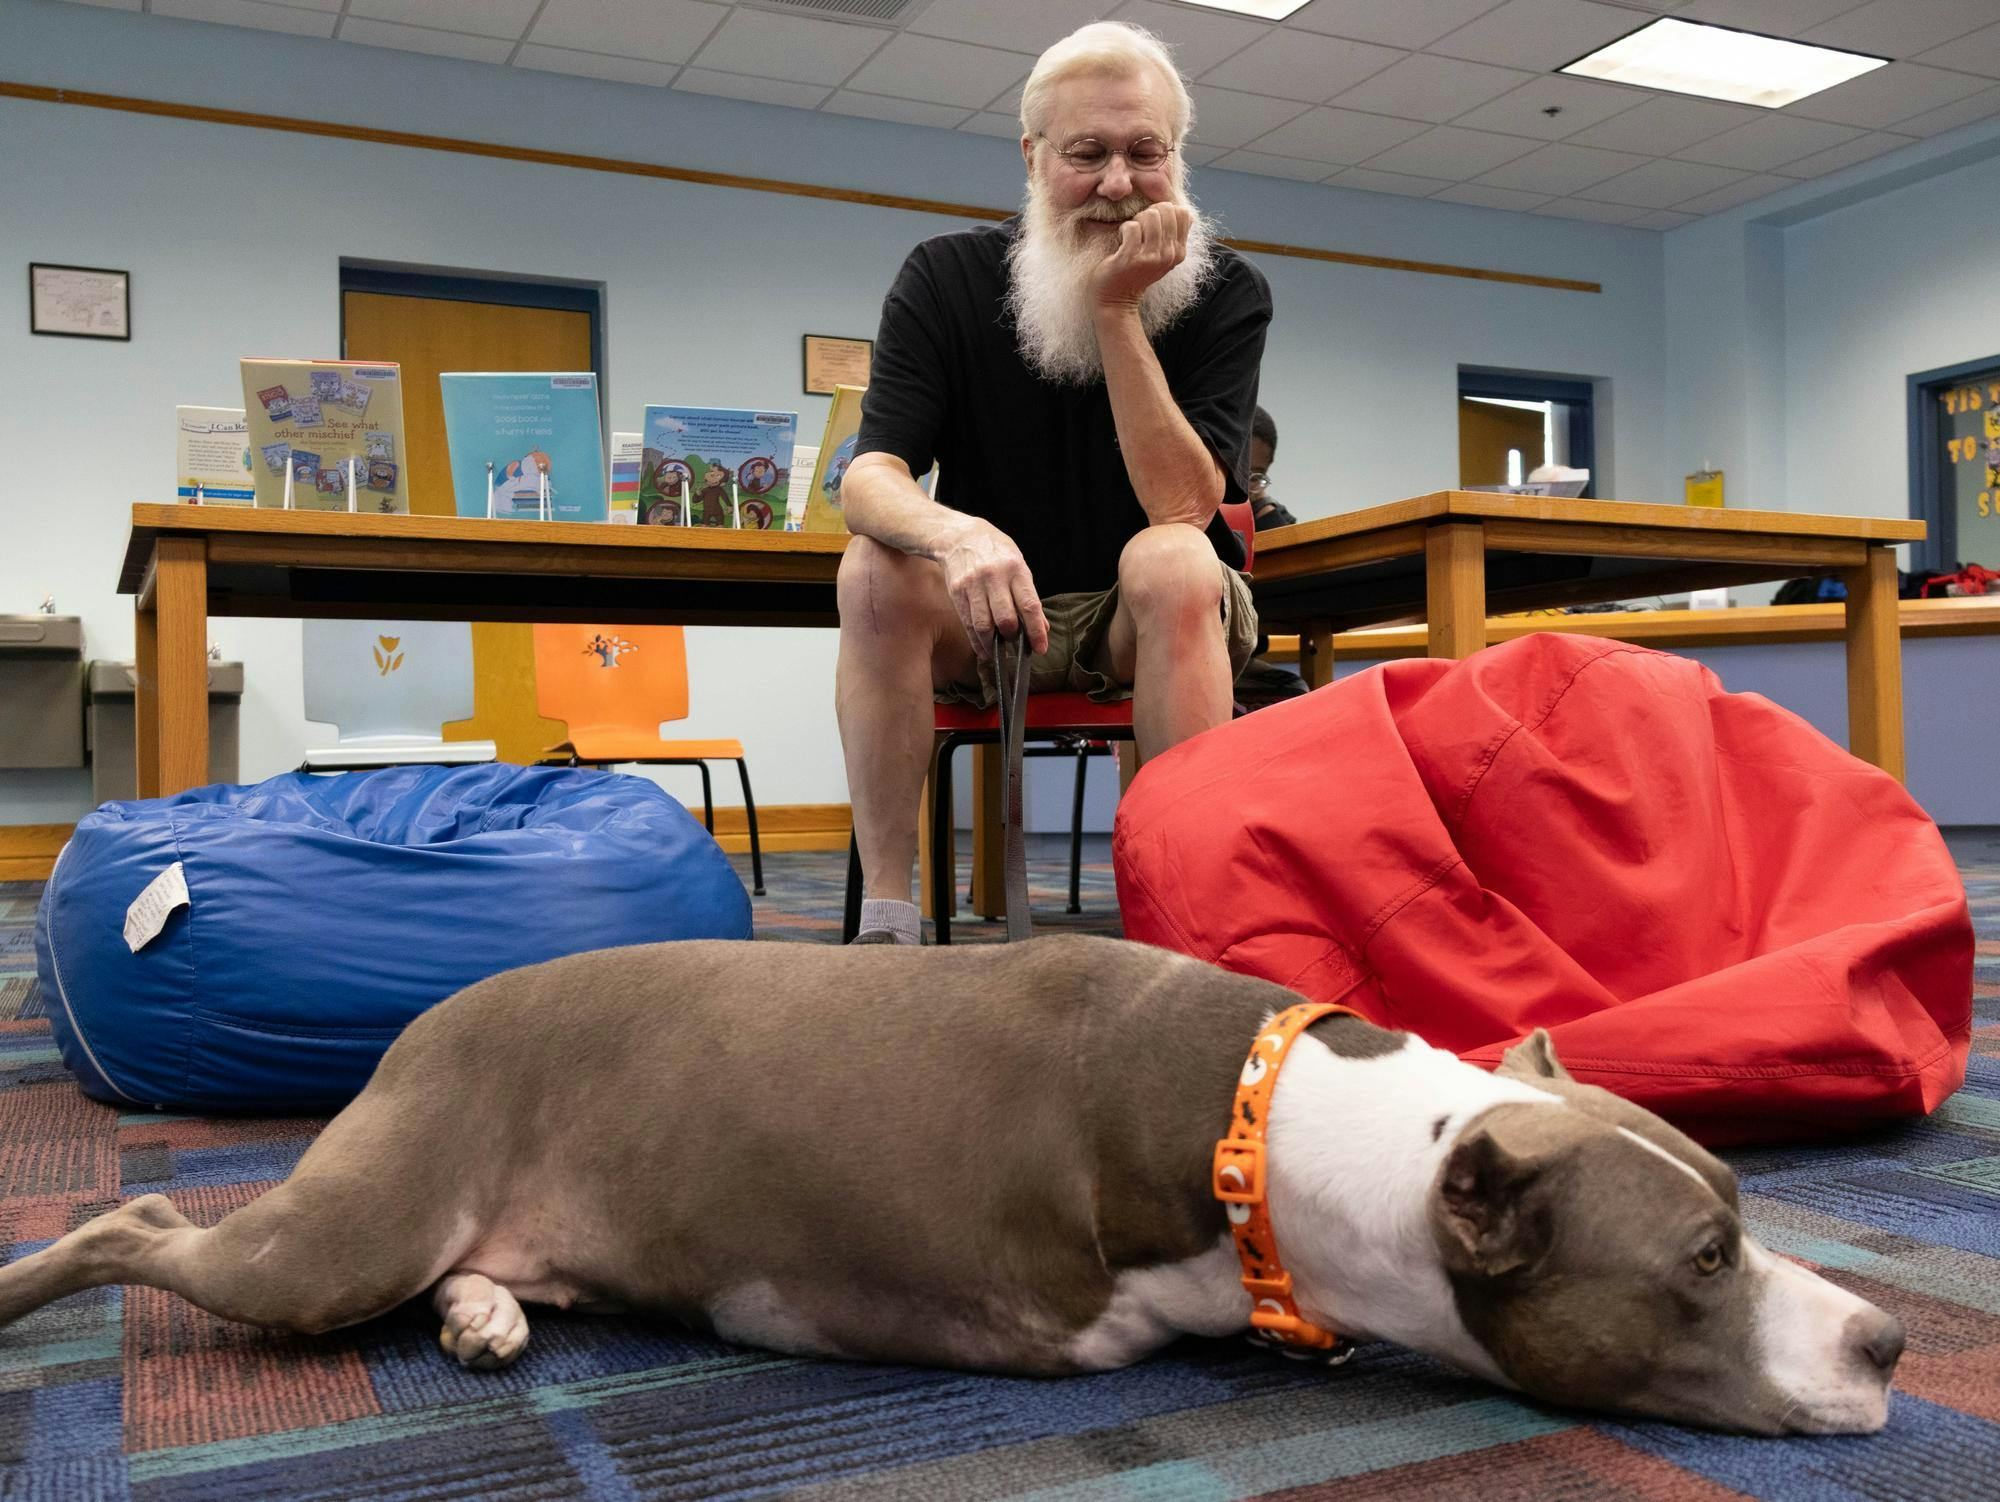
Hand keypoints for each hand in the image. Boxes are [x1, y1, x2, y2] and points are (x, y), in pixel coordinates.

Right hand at [931, 516, 1048, 658]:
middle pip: (1005, 618)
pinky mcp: (957, 593)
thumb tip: (1042, 628)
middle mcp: (993, 577)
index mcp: (1015, 569)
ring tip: (999, 651)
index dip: (1036, 630)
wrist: (960, 536)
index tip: (1041, 648)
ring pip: (984, 625)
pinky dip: (977, 641)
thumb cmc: (995, 552)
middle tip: (1017, 644)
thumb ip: (1029, 596)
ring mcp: (973, 585)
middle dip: (1013, 637)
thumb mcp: (1018, 566)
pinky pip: (968, 624)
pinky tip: (984, 649)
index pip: (1029, 605)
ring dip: (993, 644)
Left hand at [1089, 202, 1193, 309]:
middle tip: (1140, 229)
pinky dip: (1123, 229)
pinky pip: (1132, 227)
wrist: (1117, 300)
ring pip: (1150, 216)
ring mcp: (1151, 257)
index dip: (1165, 211)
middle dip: (1149, 213)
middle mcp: (1169, 254)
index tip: (1153, 224)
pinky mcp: (1132, 258)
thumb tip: (1188, 214)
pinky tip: (1122, 241)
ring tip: (1131, 234)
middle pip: (1166, 210)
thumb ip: (1176, 236)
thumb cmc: (1137, 273)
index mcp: (1179, 252)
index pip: (1182, 213)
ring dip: (1136, 220)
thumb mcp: (1163, 257)